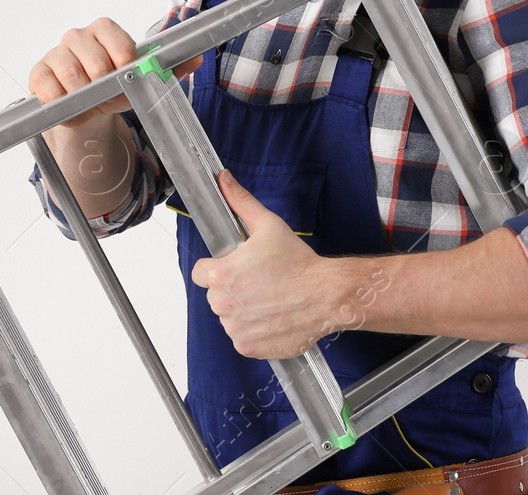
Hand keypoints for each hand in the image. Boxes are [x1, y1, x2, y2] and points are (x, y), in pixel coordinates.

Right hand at [27, 17, 201, 128]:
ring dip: (82, 91)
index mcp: (104, 30)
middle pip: (91, 56)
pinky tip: (67, 103)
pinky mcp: (39, 72)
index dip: (122, 55)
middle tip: (106, 89)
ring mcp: (56, 53)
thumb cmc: (115, 86)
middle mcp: (78, 36)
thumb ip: (170, 67)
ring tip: (88, 99)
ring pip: (69, 72)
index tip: (126, 69)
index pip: (114, 36)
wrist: (88, 108)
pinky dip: (58, 98)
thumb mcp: (143, 77)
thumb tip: (197, 59)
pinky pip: (46, 84)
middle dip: (102, 78)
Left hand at [190, 169, 336, 359]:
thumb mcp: (268, 225)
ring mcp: (234, 328)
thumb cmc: (299, 264)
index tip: (236, 267)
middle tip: (260, 281)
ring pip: (229, 317)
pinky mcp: (248, 347)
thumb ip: (241, 202)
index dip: (218, 267)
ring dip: (243, 311)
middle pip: (216, 295)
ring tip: (270, 299)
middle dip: (232, 289)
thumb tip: (225, 180)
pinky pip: (242, 337)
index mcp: (220, 274)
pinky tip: (273, 317)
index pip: (201, 273)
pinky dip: (254, 331)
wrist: (326, 295)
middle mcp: (222, 304)